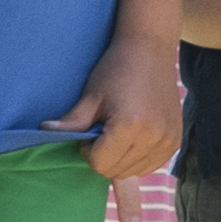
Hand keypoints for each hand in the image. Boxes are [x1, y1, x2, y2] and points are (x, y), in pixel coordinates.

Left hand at [62, 30, 184, 182]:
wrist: (150, 50)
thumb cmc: (116, 69)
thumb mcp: (91, 96)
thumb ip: (71, 122)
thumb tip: (44, 133)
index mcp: (130, 125)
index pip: (100, 163)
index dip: (88, 151)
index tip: (91, 128)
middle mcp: (153, 137)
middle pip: (117, 171)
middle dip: (104, 156)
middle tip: (103, 129)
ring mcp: (168, 140)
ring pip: (134, 172)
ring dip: (121, 159)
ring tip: (119, 132)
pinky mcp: (176, 140)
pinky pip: (151, 165)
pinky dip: (137, 159)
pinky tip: (134, 139)